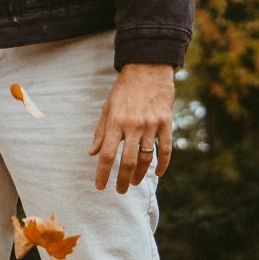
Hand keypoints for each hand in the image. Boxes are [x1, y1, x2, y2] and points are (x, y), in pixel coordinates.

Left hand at [91, 63, 175, 192]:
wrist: (148, 69)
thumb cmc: (124, 89)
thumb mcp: (107, 108)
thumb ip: (101, 132)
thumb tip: (92, 153)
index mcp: (116, 122)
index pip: (108, 155)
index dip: (103, 173)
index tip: (100, 186)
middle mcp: (133, 126)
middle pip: (128, 161)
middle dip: (122, 179)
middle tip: (119, 190)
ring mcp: (151, 125)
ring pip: (146, 157)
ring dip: (140, 174)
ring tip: (133, 183)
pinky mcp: (166, 122)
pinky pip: (166, 148)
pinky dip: (162, 164)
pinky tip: (157, 173)